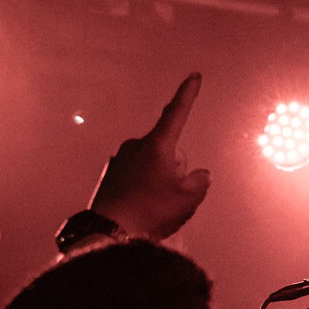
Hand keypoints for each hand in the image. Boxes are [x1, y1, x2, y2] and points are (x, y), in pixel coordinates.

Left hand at [89, 73, 209, 238]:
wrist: (109, 231)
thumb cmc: (149, 213)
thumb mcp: (187, 200)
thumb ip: (199, 182)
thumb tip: (200, 174)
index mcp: (157, 146)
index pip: (176, 113)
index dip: (188, 95)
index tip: (194, 76)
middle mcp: (136, 146)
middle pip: (169, 152)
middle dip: (175, 170)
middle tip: (170, 198)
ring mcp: (121, 160)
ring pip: (153, 166)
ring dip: (159, 182)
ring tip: (154, 208)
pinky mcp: (111, 175)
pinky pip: (137, 178)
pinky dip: (143, 191)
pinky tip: (140, 210)